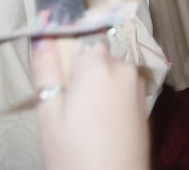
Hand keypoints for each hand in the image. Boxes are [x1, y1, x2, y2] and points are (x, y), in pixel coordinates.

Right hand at [31, 37, 148, 169]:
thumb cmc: (75, 154)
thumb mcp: (49, 114)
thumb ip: (46, 71)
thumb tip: (42, 38)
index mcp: (97, 64)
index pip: (81, 34)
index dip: (67, 49)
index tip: (57, 70)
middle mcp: (123, 66)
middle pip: (96, 55)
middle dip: (81, 72)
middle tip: (66, 105)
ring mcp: (138, 85)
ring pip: (109, 73)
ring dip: (96, 86)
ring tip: (83, 120)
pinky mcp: (145, 103)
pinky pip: (121, 89)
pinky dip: (110, 99)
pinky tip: (100, 125)